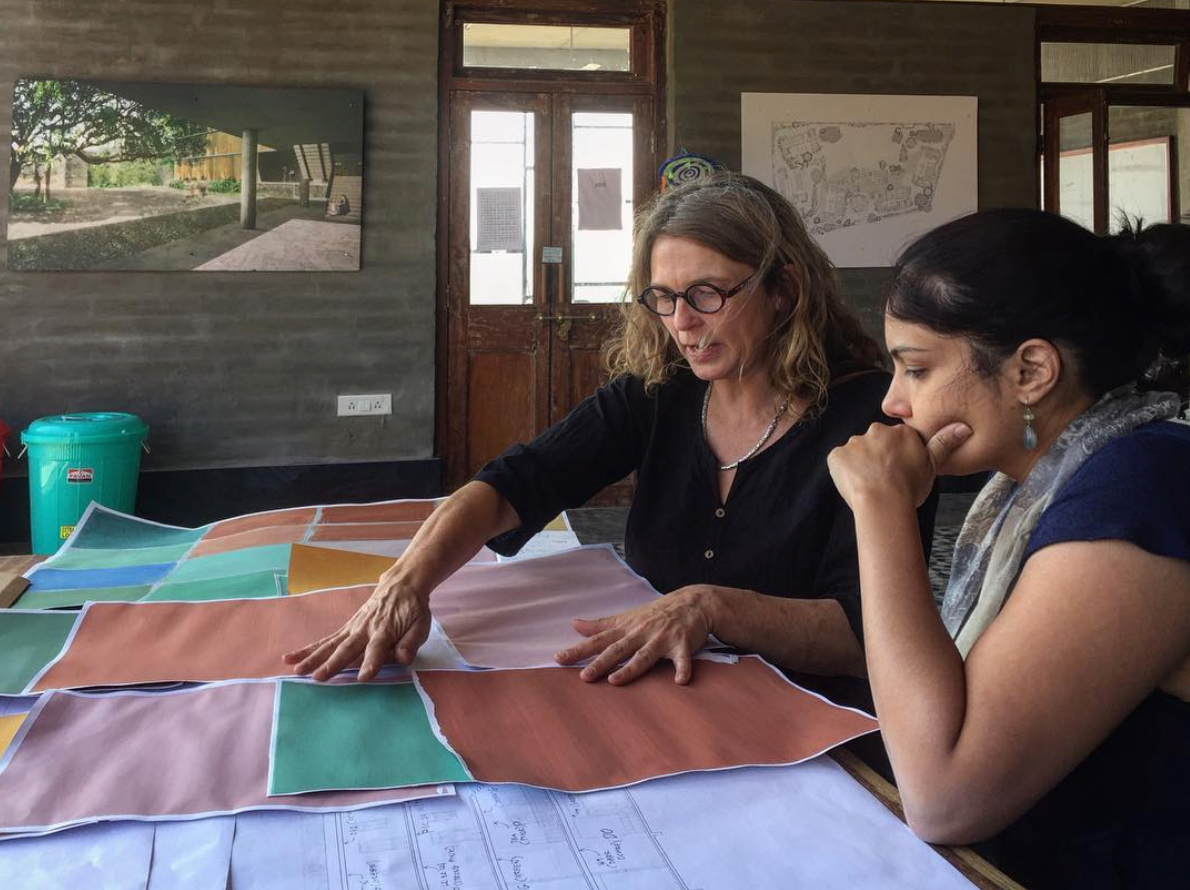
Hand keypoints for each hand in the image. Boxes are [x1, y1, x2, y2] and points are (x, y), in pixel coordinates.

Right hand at [283, 573, 431, 681]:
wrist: (401, 585)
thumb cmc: (412, 609)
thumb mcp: (421, 624)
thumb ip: (411, 642)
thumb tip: (403, 658)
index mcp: (385, 630)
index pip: (377, 649)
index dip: (371, 663)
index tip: (363, 677)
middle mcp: (365, 629)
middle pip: (347, 649)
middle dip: (333, 664)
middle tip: (318, 678)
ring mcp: (352, 628)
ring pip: (330, 645)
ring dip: (313, 658)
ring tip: (297, 670)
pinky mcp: (345, 628)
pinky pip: (325, 640)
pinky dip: (308, 649)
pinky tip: (291, 658)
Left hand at [553, 586, 717, 685]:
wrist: (693, 602)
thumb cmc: (656, 612)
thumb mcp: (627, 617)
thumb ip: (601, 625)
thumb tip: (574, 625)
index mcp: (627, 628)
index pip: (598, 640)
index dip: (579, 650)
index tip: (559, 659)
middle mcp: (641, 632)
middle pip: (618, 650)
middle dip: (600, 663)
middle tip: (584, 677)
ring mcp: (662, 638)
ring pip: (644, 655)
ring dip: (630, 668)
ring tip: (615, 681)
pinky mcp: (682, 644)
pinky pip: (682, 659)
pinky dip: (682, 669)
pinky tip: (680, 681)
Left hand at [828, 421, 970, 509]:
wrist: (883, 502)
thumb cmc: (910, 487)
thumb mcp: (933, 465)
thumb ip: (945, 442)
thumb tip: (964, 426)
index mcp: (900, 432)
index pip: (897, 439)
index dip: (897, 456)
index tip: (899, 471)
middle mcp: (876, 431)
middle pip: (876, 442)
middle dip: (878, 457)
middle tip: (884, 479)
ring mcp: (854, 442)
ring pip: (857, 451)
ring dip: (860, 464)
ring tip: (869, 484)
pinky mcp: (837, 455)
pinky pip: (839, 461)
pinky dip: (843, 471)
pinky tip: (854, 484)